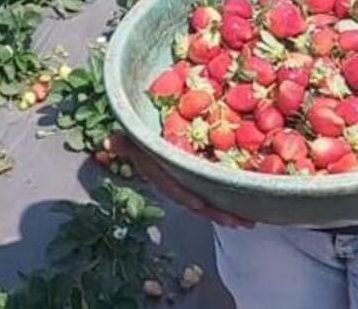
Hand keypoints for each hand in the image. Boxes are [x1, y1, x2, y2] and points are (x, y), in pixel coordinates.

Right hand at [112, 133, 255, 228]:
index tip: (198, 203)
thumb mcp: (132, 137)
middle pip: (195, 200)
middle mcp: (175, 181)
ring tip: (248, 221)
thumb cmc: (141, 135)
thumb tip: (110, 142)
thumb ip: (124, 142)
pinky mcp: (200, 177)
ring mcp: (188, 182)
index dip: (183, 195)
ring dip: (226, 211)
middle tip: (238, 221)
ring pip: (207, 200)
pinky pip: (214, 190)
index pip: (171, 186)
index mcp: (160, 173)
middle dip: (215, 212)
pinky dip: (229, 198)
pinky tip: (246, 206)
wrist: (147, 137)